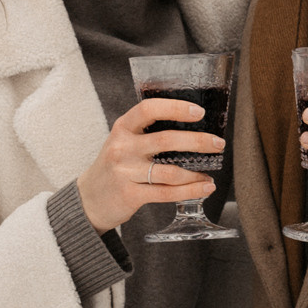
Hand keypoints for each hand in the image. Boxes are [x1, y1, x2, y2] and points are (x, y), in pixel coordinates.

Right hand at [79, 98, 225, 232]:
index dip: (176, 108)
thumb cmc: (115, 166)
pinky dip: (190, 191)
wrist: (89, 199)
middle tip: (218, 143)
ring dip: (196, 173)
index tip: (199, 112)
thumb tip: (192, 126)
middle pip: (166, 140)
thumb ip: (147, 132)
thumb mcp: (123, 142)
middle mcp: (122, 147)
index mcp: (123, 128)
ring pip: (170, 171)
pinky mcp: (130, 195)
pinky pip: (166, 193)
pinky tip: (204, 188)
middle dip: (197, 141)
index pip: (149, 109)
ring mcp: (125, 172)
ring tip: (210, 174)